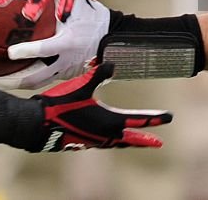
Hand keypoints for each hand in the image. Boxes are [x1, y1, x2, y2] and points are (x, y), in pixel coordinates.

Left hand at [0, 0, 110, 90]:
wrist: (112, 37)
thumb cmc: (92, 17)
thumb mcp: (77, 4)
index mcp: (68, 41)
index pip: (45, 49)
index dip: (27, 51)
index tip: (10, 52)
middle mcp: (65, 60)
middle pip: (35, 76)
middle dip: (11, 80)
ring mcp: (65, 70)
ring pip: (37, 82)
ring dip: (15, 84)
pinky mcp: (65, 74)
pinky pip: (43, 79)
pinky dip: (26, 79)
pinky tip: (10, 77)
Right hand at [30, 62, 170, 151]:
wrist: (38, 125)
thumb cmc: (60, 105)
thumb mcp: (81, 86)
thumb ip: (98, 74)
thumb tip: (112, 63)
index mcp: (110, 121)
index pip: (139, 120)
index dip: (155, 118)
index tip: (170, 117)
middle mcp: (106, 135)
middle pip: (131, 139)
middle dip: (145, 140)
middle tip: (158, 143)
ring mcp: (94, 141)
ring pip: (118, 143)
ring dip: (129, 142)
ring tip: (135, 141)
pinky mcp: (83, 142)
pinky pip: (106, 144)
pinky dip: (114, 142)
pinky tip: (109, 139)